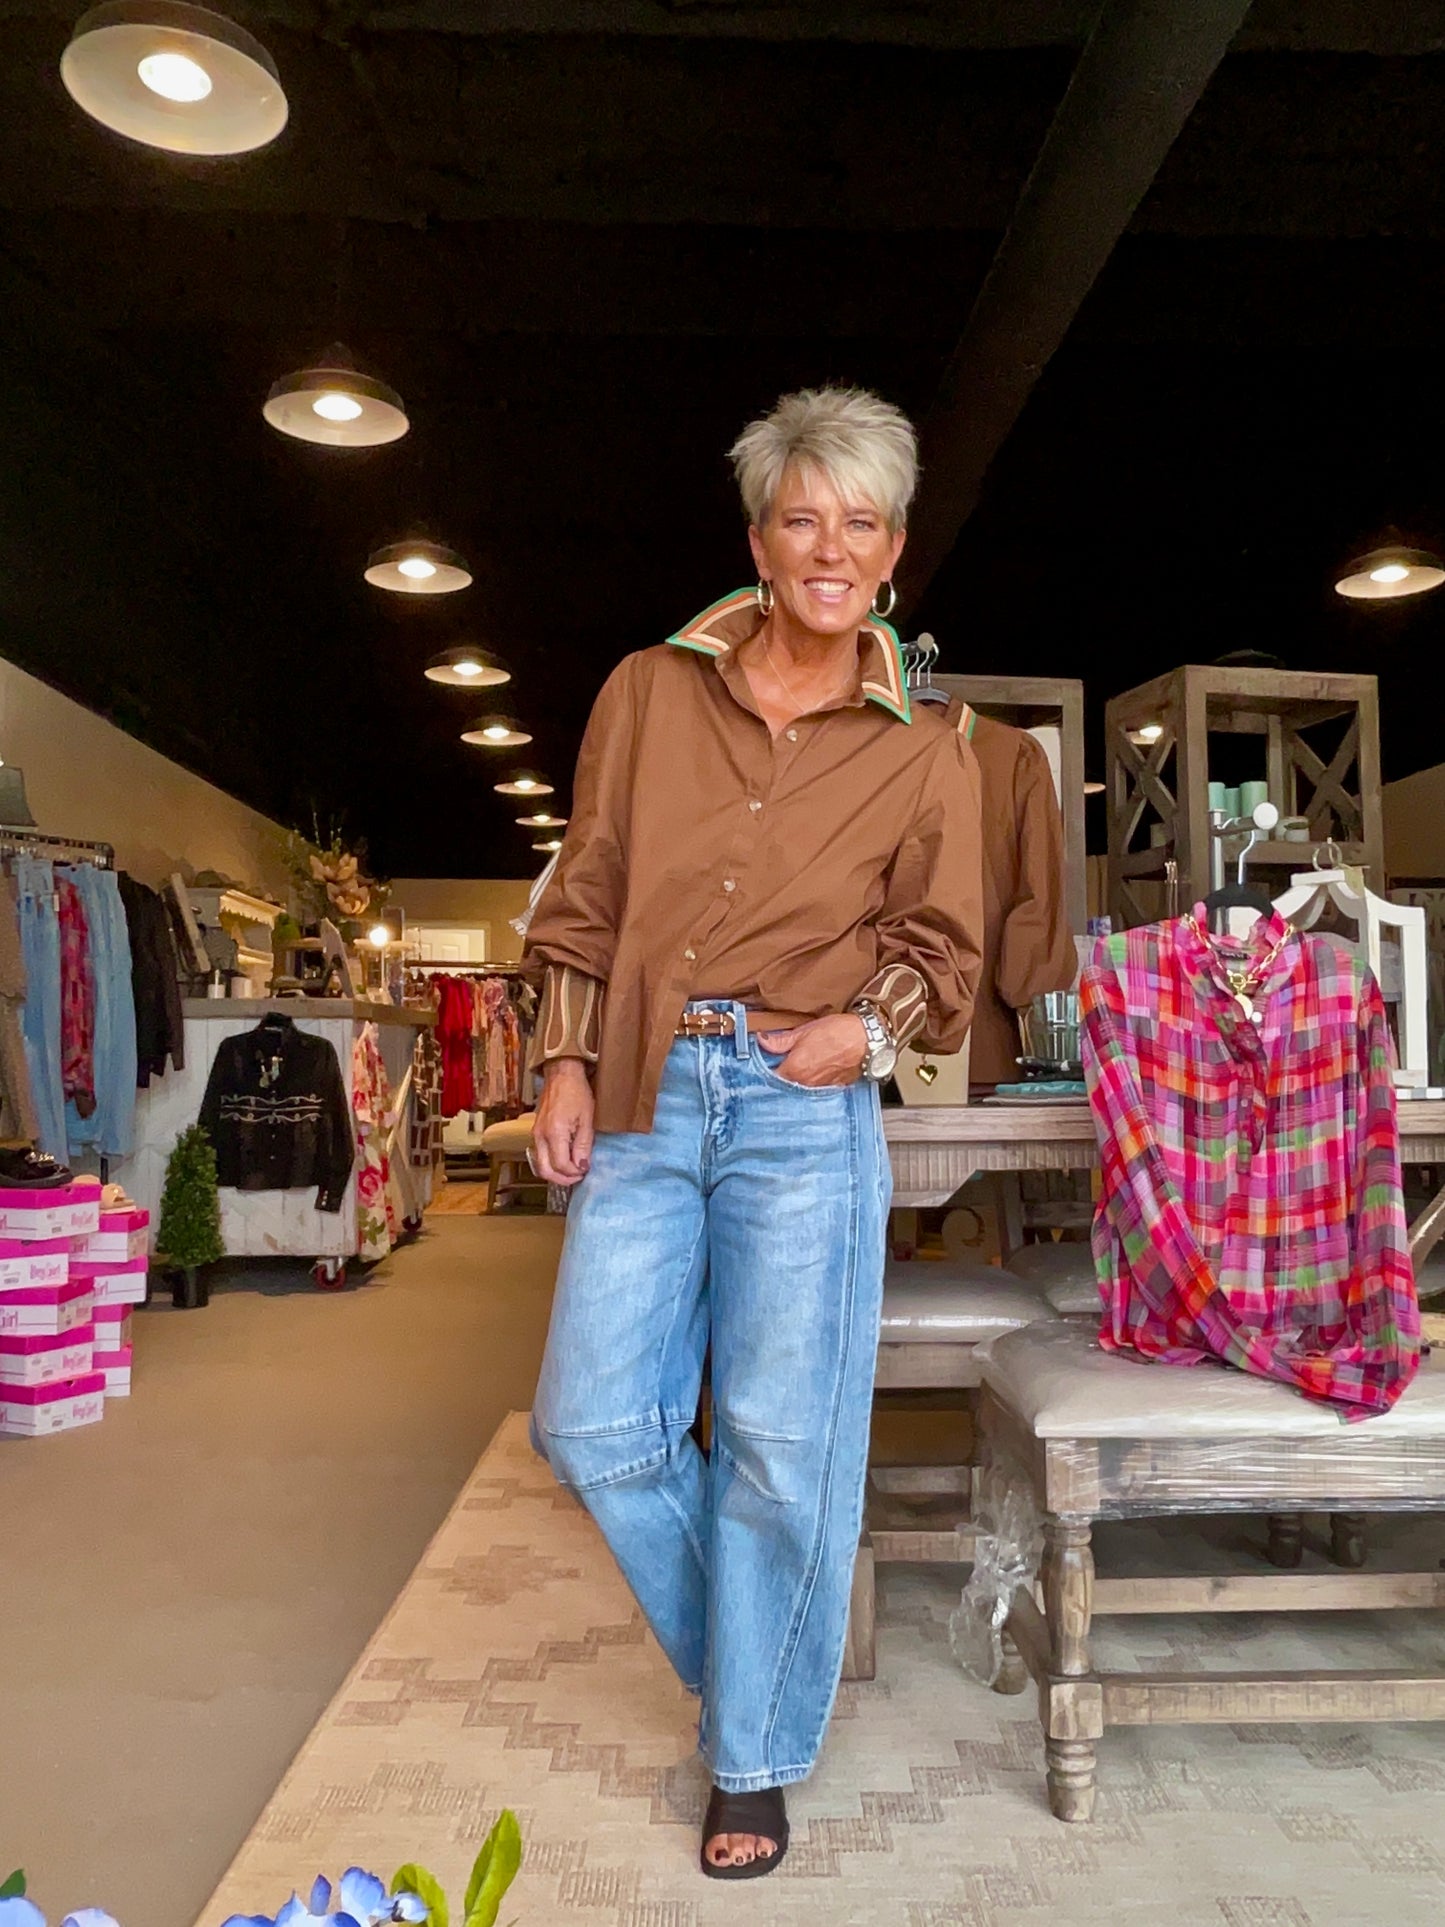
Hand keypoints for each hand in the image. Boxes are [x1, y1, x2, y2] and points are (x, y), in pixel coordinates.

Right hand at [532, 1059, 595, 1184]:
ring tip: (573, 1169)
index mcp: (554, 1133)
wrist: (562, 1074)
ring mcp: (535, 1134)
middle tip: (578, 1177)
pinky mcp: (535, 1131)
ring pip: (540, 1164)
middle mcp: (540, 1136)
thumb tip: (581, 1167)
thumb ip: (584, 1145)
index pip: (560, 1165)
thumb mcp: (587, 1119)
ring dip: (556, 1172)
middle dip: (562, 1179)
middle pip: (545, 1171)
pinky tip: (565, 1158)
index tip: (585, 1170)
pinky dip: (551, 1162)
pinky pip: (540, 1154)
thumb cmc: (576, 1092)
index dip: (574, 1173)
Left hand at [755, 1013, 867, 1087]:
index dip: (765, 1071)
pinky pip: (816, 1090)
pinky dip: (812, 1083)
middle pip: (784, 1086)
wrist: (868, 1039)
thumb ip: (781, 1040)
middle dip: (780, 1077)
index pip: (769, 1078)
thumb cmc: (838, 1032)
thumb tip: (761, 1041)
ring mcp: (820, 1088)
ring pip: (800, 1089)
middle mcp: (806, 1084)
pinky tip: (813, 1073)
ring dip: (796, 1081)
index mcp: (795, 1069)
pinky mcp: (833, 1088)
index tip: (763, 1064)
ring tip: (798, 1068)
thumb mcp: (804, 1031)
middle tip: (779, 1065)